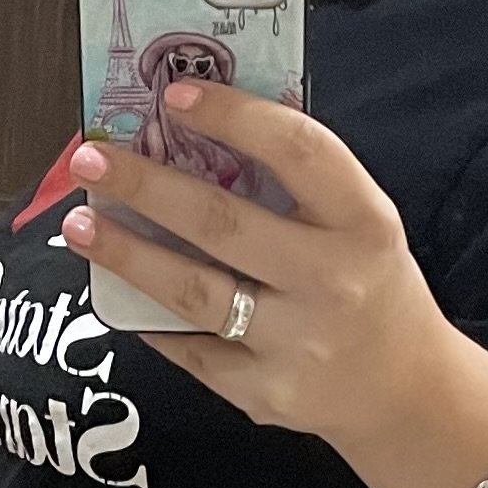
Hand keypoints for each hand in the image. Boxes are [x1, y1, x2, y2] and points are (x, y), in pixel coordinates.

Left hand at [62, 81, 459, 450]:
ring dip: (126, 255)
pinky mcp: (266, 393)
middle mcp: (333, 283)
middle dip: (145, 187)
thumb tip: (193, 133)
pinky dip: (150, 319)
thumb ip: (296, 186)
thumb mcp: (359, 226)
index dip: (233, 116)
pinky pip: (191, 350)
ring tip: (81, 227)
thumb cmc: (368, 288)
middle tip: (91, 162)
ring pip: (194, 294)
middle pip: (223, 224)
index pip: (296, 152)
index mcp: (364, 224)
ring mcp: (297, 344)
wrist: (406, 392)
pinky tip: (119, 292)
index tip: (173, 93)